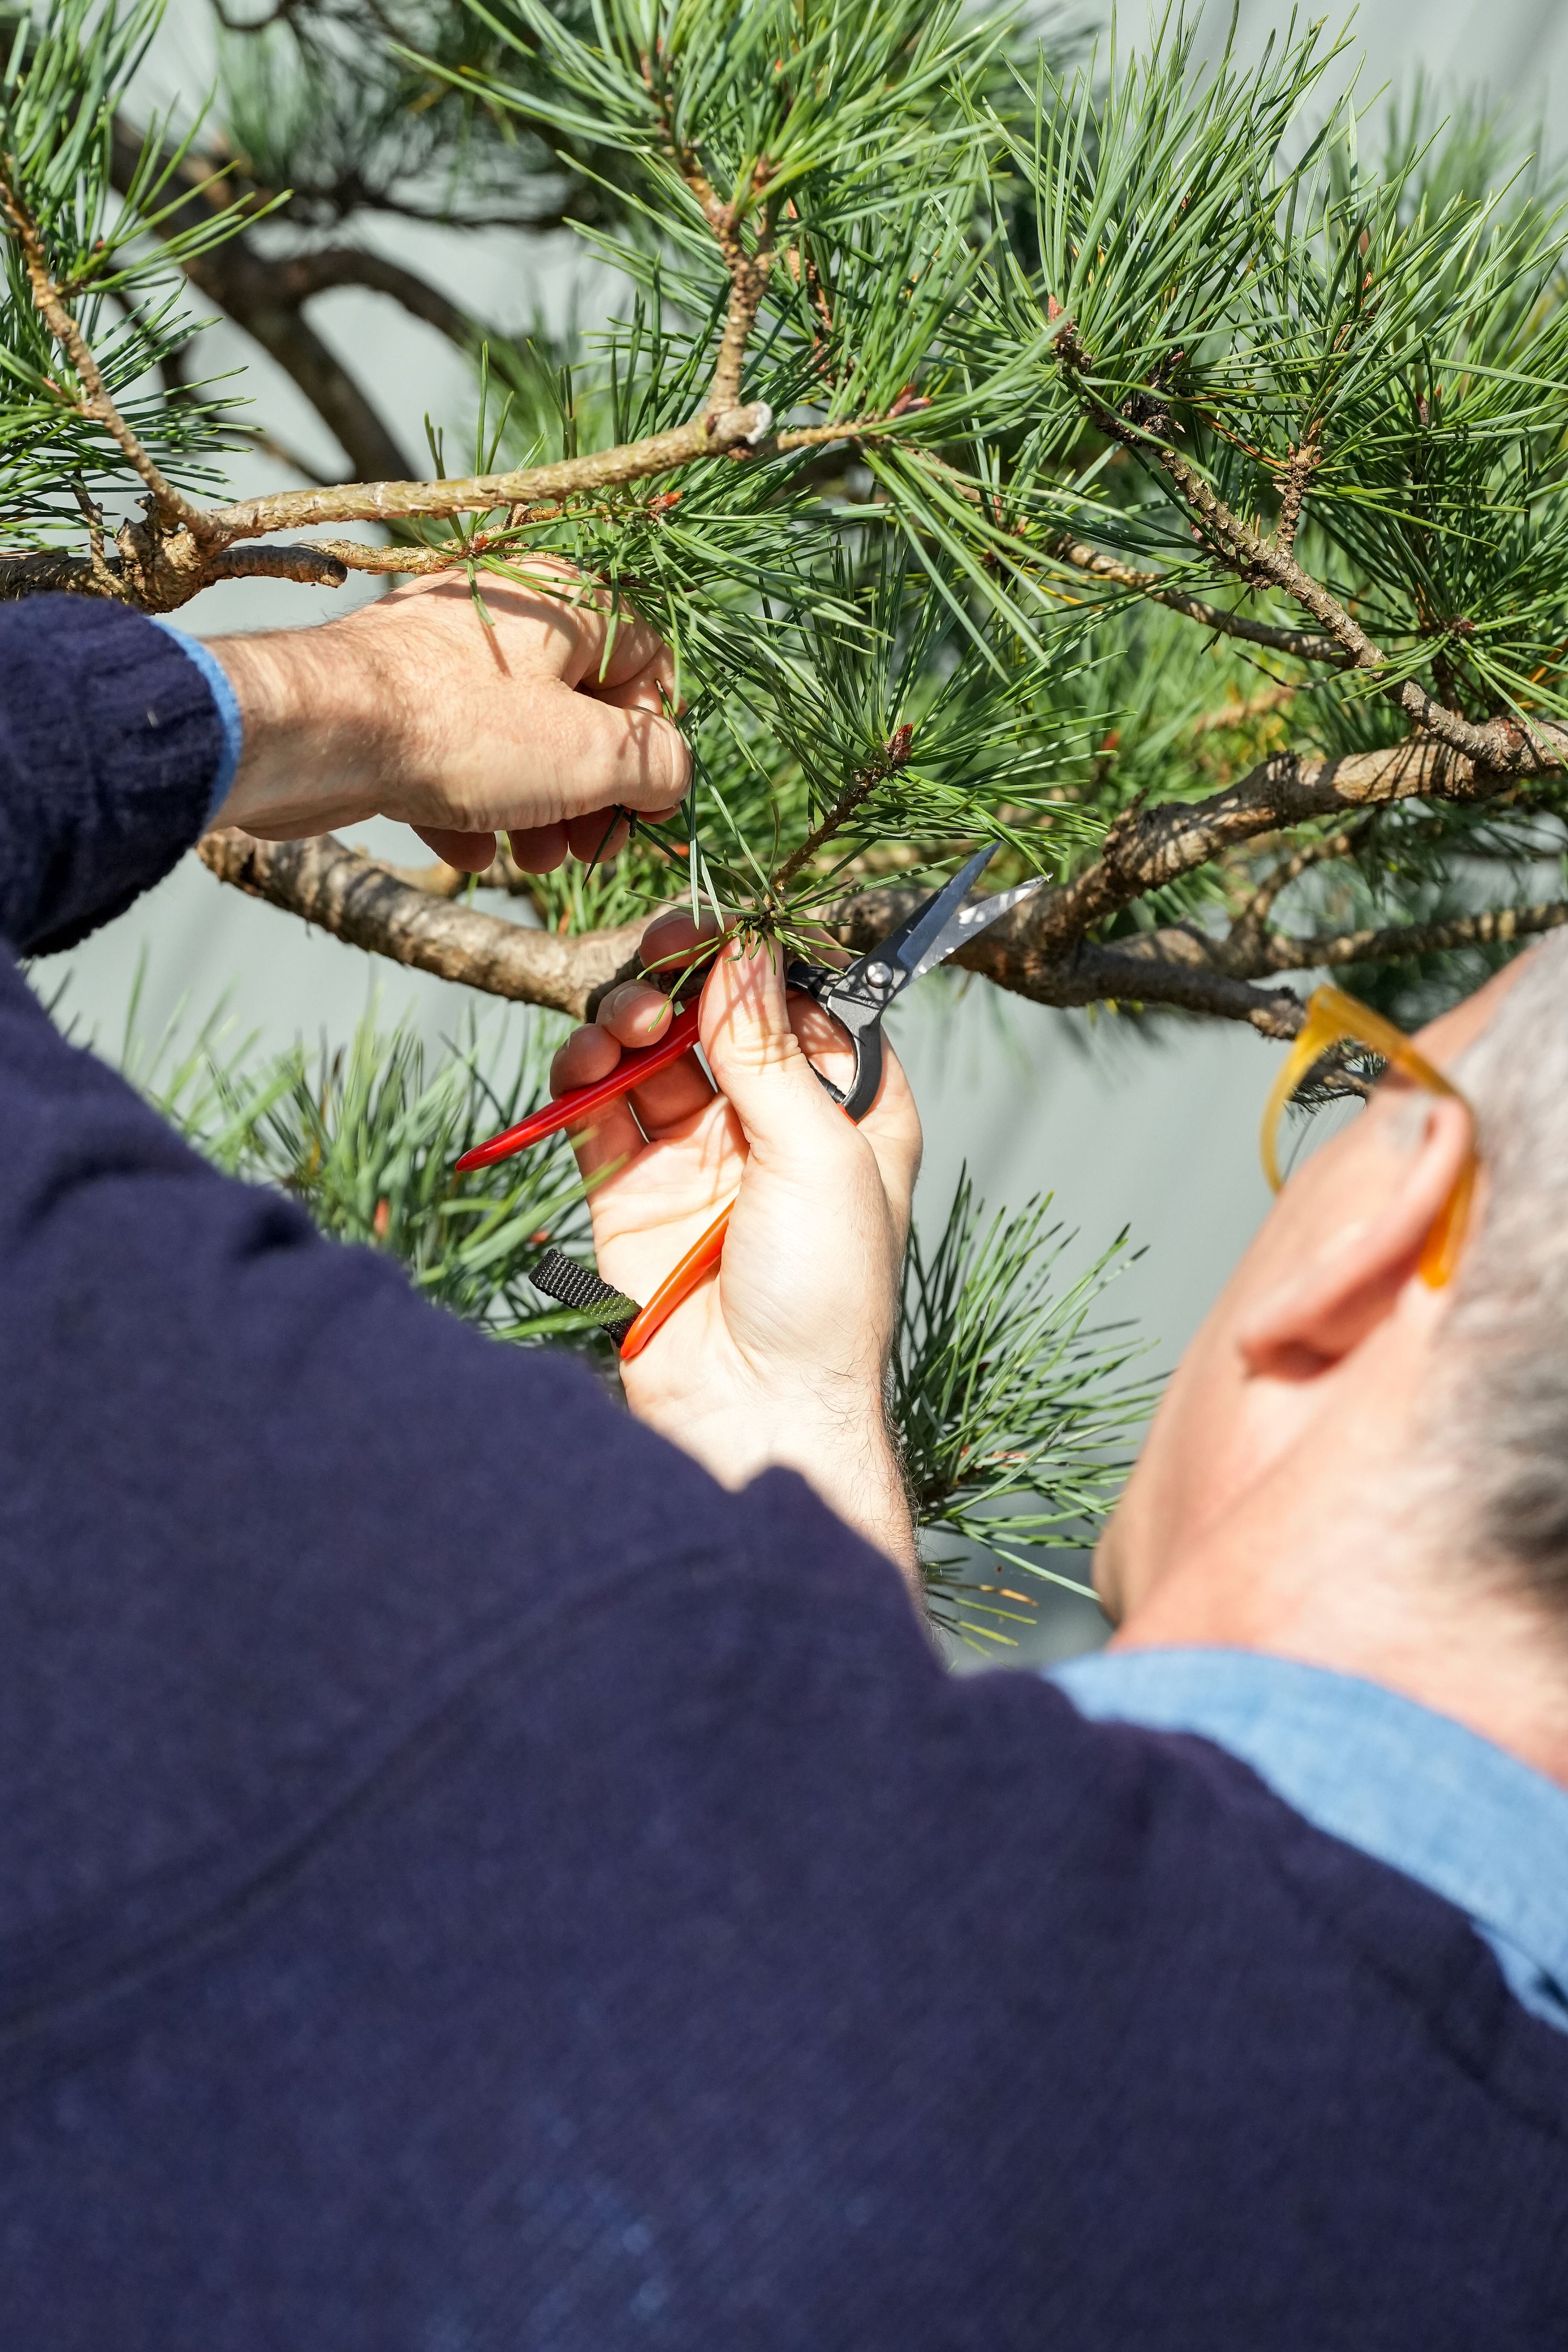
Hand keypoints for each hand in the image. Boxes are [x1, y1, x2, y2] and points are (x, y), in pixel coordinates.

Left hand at [208, 563, 688, 871]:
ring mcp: (444, 656)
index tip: (644, 805)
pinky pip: (455, 757)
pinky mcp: (394, 701)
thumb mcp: (592, 757)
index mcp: (565, 603)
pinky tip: (467, 851)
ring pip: (518, 742)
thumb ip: (657, 765)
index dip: (657, 740)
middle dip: (591, 794)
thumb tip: (671, 774)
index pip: (647, 659)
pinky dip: (471, 808)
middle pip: (582, 711)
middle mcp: (505, 615)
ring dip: (537, 812)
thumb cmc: (459, 730)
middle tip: (589, 851)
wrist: (316, 733)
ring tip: (531, 860)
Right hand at [550, 911, 923, 1576]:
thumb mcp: (819, 1155)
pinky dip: (584, 1073)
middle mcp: (773, 1126)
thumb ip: (769, 1051)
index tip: (717, 927)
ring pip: (651, 1053)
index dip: (757, 960)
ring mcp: (697, 1157)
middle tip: (658, 956)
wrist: (754, 1411)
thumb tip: (744, 949)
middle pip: (715, 1017)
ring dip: (630, 1020)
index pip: (800, 1004)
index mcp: (848, 1111)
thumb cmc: (823, 1295)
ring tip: (626, 1026)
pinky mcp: (631, 1191)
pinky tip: (583, 1061)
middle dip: (682, 979)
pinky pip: (598, 1108)